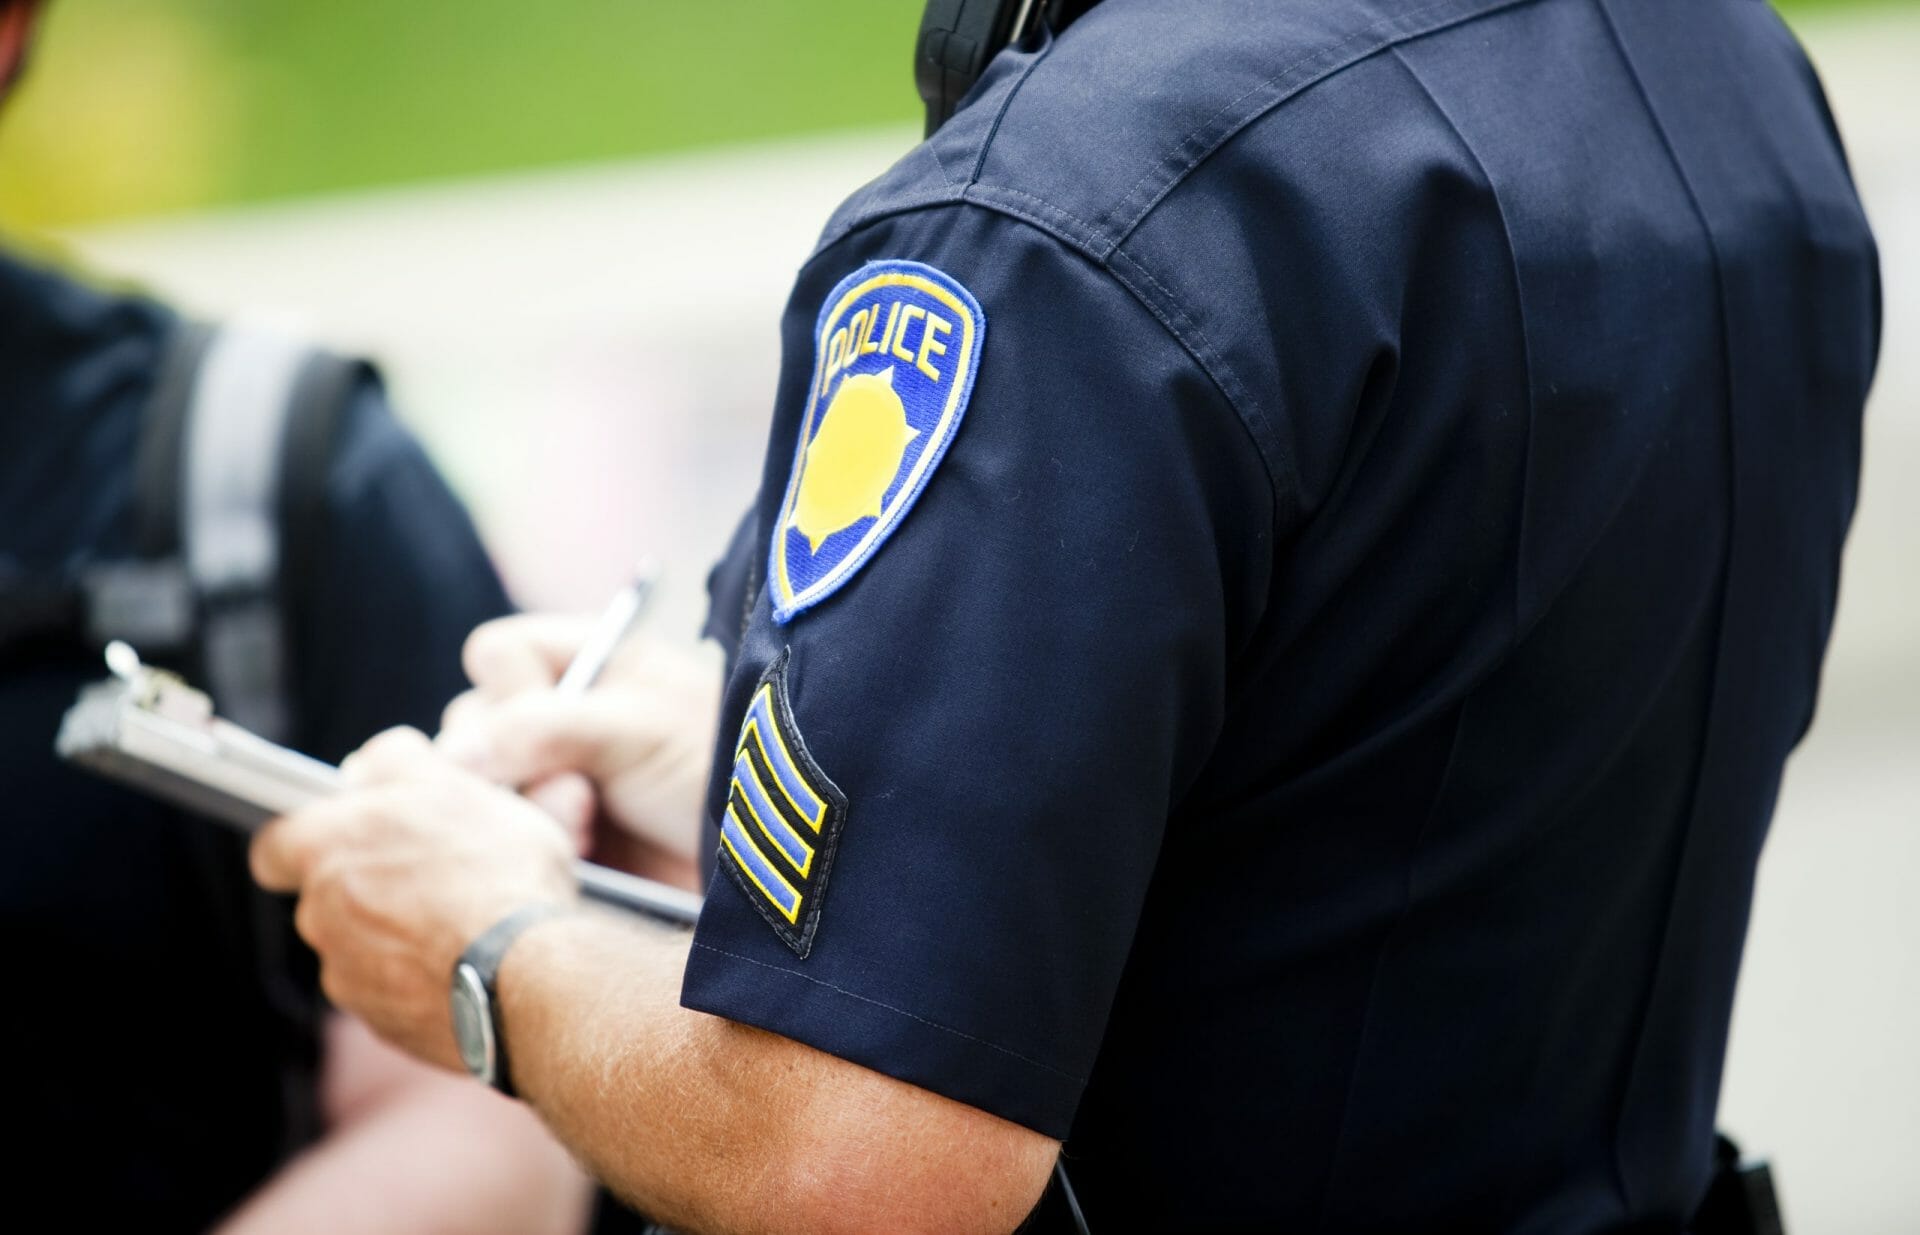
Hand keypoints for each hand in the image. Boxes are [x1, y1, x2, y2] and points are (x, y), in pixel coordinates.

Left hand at [251, 727, 577, 1071]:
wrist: (530, 973)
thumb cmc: (496, 871)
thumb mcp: (456, 784)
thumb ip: (397, 761)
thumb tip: (367, 766)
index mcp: (326, 848)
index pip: (274, 845)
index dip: (309, 837)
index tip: (350, 834)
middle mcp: (320, 915)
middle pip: (327, 895)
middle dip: (369, 886)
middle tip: (435, 872)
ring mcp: (347, 976)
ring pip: (361, 945)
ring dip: (398, 932)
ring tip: (464, 920)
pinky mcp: (382, 1021)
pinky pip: (391, 989)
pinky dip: (420, 976)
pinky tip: (469, 961)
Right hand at [438, 614, 722, 879]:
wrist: (759, 856)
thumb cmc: (715, 765)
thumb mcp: (635, 729)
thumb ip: (542, 727)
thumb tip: (454, 754)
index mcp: (583, 661)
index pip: (495, 654)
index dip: (510, 691)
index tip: (555, 731)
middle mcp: (556, 714)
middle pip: (472, 727)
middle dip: (515, 767)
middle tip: (578, 797)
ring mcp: (550, 777)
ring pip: (480, 789)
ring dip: (524, 813)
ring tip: (587, 831)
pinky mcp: (551, 836)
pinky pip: (501, 839)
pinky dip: (529, 849)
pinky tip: (575, 863)